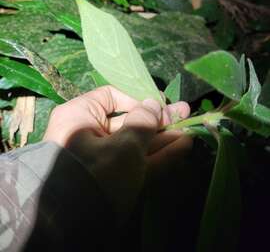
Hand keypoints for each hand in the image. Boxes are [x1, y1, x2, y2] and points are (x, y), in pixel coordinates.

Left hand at [43, 86, 191, 221]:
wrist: (73, 225)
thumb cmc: (97, 170)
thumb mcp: (123, 145)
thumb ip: (143, 122)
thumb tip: (153, 104)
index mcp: (81, 115)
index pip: (110, 97)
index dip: (137, 99)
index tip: (158, 106)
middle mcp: (90, 134)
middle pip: (129, 121)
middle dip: (158, 120)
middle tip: (184, 112)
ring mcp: (103, 157)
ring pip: (137, 143)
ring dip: (163, 138)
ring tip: (189, 131)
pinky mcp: (114, 177)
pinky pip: (138, 161)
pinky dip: (158, 155)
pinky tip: (182, 147)